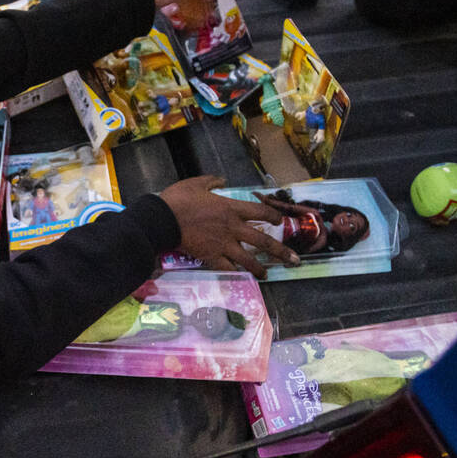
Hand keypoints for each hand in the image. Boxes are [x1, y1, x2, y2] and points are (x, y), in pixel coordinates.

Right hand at [159, 175, 299, 278]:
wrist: (162, 219)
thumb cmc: (179, 199)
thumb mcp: (196, 183)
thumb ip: (212, 181)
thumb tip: (222, 179)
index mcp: (231, 208)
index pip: (260, 212)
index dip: (273, 216)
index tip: (279, 220)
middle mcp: (233, 228)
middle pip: (263, 241)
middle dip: (280, 251)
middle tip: (293, 260)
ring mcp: (223, 244)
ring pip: (248, 259)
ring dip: (260, 268)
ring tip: (267, 274)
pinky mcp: (211, 257)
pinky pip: (228, 268)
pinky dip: (236, 274)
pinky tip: (242, 278)